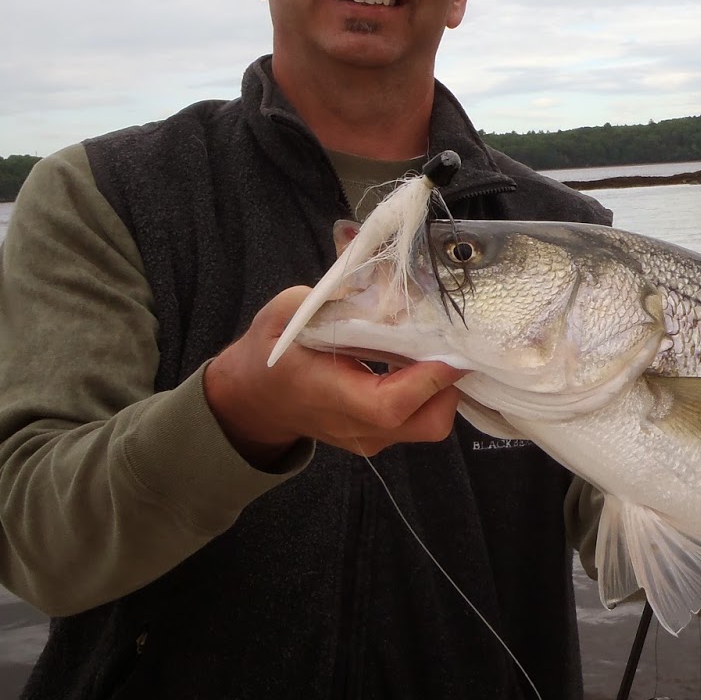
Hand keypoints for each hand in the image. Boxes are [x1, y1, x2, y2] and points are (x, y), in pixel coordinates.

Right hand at [203, 286, 465, 464]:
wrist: (252, 400)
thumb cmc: (268, 355)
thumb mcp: (286, 313)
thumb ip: (331, 292)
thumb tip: (370, 259)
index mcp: (330, 398)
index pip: (392, 403)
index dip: (430, 375)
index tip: (448, 341)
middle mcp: (358, 428)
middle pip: (429, 423)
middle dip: (447, 382)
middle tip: (442, 343)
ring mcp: (372, 440)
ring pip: (431, 423)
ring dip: (440, 386)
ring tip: (428, 348)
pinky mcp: (380, 438)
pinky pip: (419, 420)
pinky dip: (428, 393)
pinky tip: (414, 361)